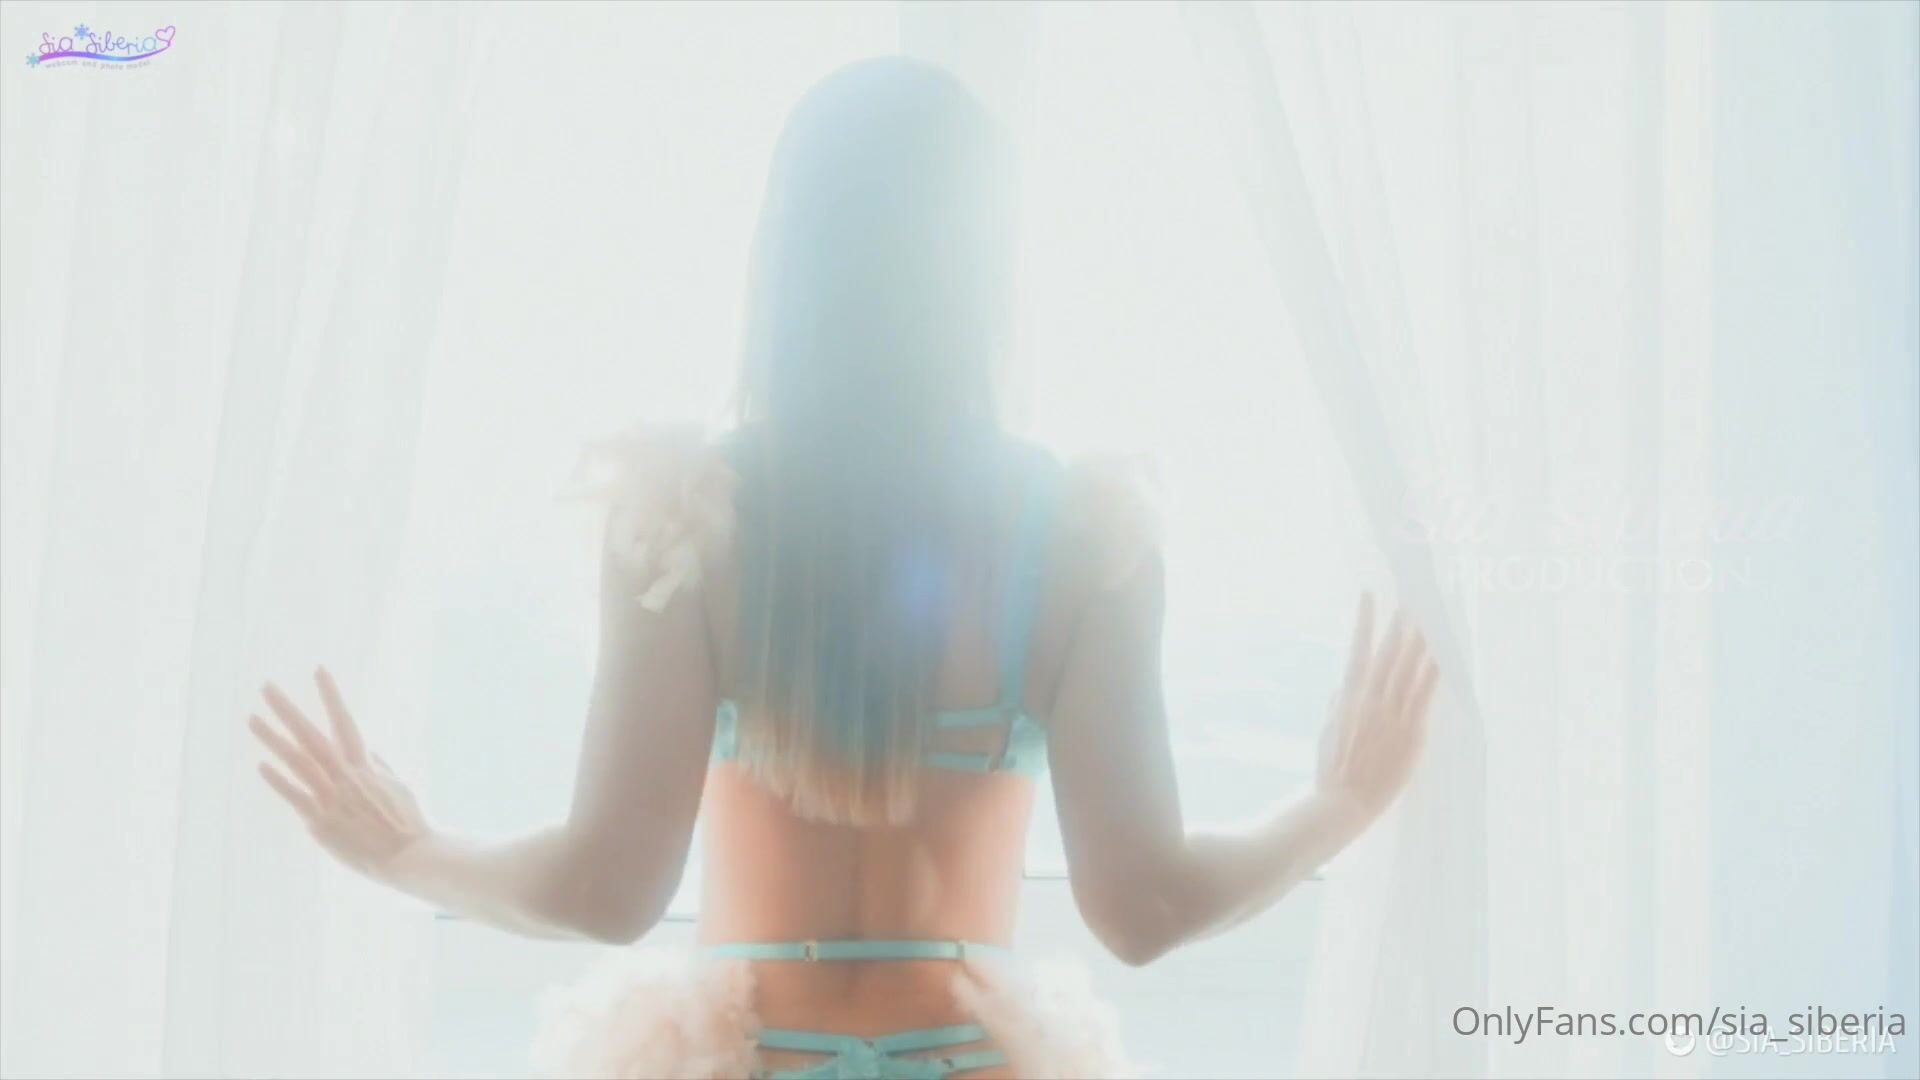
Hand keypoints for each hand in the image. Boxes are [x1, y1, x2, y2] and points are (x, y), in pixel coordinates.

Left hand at [248, 667, 428, 883]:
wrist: (409, 856)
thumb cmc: (408, 822)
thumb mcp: (398, 786)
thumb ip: (378, 767)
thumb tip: (367, 749)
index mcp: (365, 765)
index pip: (343, 721)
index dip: (330, 695)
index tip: (319, 670)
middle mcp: (345, 776)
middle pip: (310, 735)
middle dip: (287, 709)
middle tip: (266, 687)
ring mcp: (331, 798)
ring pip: (297, 761)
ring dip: (273, 738)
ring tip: (252, 717)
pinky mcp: (321, 822)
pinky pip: (296, 796)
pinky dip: (279, 780)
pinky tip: (261, 764)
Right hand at [1314, 593, 1439, 824]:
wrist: (1344, 800)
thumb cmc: (1332, 769)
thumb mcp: (1327, 731)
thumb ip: (1336, 705)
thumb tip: (1342, 687)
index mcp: (1349, 695)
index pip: (1358, 648)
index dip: (1364, 620)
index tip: (1369, 595)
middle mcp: (1371, 698)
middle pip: (1389, 651)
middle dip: (1401, 622)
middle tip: (1412, 596)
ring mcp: (1392, 713)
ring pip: (1409, 667)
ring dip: (1421, 639)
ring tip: (1430, 615)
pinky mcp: (1411, 731)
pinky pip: (1426, 694)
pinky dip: (1434, 672)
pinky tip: (1443, 654)